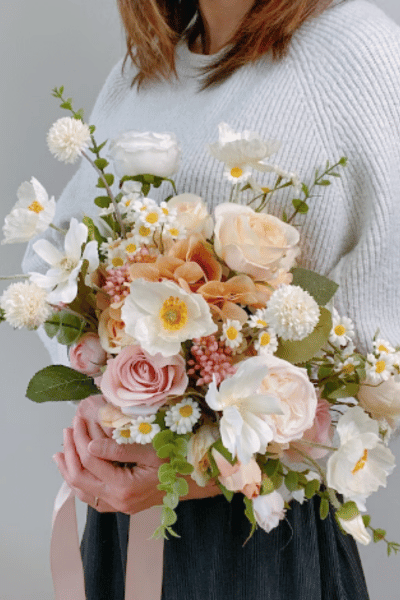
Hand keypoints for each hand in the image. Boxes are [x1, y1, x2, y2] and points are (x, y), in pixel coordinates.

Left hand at [53, 397, 219, 513]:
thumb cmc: (176, 460)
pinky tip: (74, 470)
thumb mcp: (151, 449)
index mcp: (125, 486)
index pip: (92, 460)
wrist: (192, 481)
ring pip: (82, 491)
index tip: (78, 420)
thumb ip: (120, 448)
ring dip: (69, 469)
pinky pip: (91, 497)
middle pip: (80, 478)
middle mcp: (118, 501)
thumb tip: (91, 444)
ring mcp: (118, 506)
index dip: (81, 437)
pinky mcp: (119, 505)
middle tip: (68, 430)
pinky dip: (79, 482)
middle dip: (70, 451)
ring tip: (61, 451)